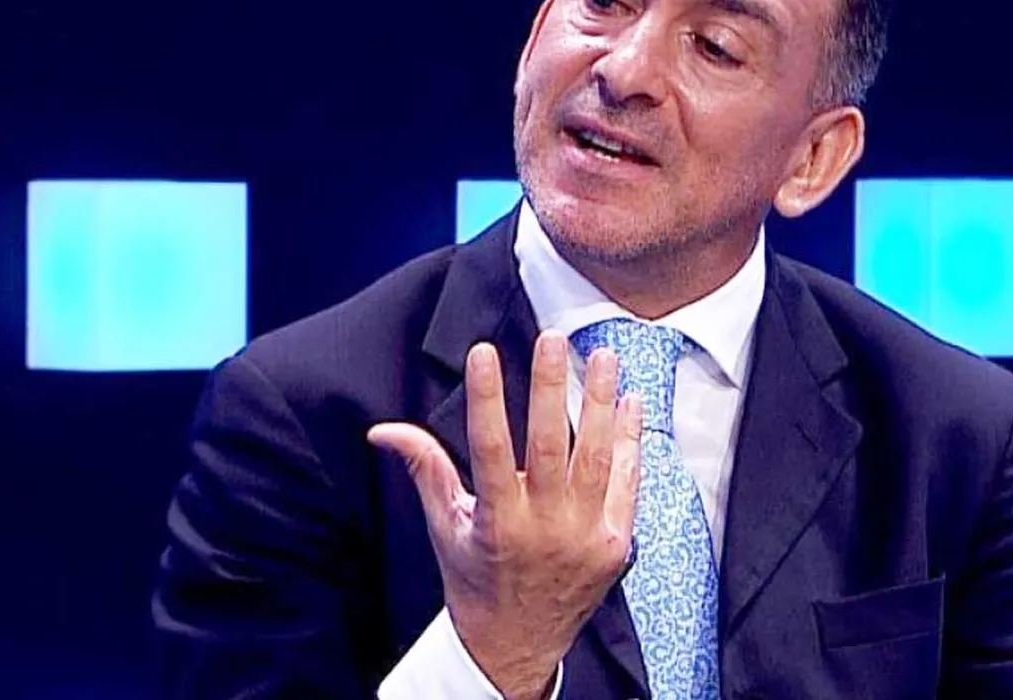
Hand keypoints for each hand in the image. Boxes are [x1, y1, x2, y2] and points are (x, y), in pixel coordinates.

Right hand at [368, 331, 641, 698]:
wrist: (518, 645)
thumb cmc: (475, 580)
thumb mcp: (446, 528)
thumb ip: (425, 470)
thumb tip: (383, 430)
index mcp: (497, 523)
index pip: (488, 448)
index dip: (486, 397)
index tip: (484, 352)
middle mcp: (544, 529)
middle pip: (551, 446)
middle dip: (551, 387)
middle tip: (553, 337)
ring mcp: (585, 537)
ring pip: (597, 459)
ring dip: (601, 404)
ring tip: (603, 356)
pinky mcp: (616, 544)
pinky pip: (626, 484)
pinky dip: (630, 442)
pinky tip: (629, 403)